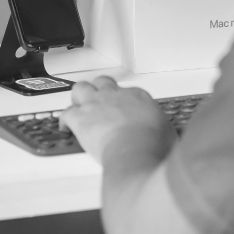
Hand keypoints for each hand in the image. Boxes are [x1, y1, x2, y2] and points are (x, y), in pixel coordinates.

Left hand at [60, 76, 176, 164]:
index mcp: (137, 96)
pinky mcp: (80, 118)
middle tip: (99, 103)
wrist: (135, 151)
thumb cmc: (153, 145)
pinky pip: (66, 114)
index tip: (122, 111)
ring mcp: (96, 104)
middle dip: (99, 91)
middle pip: (102, 82)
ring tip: (79, 109)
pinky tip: (65, 128)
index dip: (121, 101)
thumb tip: (167, 136)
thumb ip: (163, 129)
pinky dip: (64, 121)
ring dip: (79, 98)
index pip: (126, 91)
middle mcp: (115, 95)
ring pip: (80, 89)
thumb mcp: (169, 133)